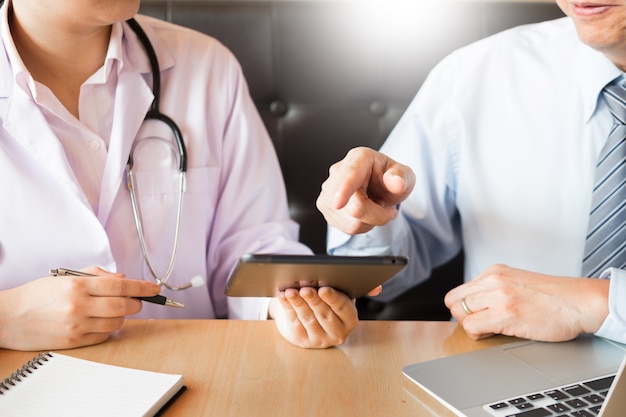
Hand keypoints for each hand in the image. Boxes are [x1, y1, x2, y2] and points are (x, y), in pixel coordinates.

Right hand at [0, 266, 161, 350]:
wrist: (8, 318)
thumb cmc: (37, 295)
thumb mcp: (65, 277)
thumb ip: (97, 275)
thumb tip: (124, 279)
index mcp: (78, 286)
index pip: (121, 286)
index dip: (142, 287)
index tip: (155, 288)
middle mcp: (79, 306)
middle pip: (124, 305)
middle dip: (137, 303)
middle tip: (138, 300)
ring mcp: (77, 326)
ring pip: (116, 323)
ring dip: (122, 316)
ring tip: (114, 310)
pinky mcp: (74, 341)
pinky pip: (103, 336)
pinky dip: (108, 329)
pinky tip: (100, 322)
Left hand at [269, 285, 379, 347]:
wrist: (310, 318)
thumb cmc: (328, 302)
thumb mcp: (345, 296)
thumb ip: (360, 289)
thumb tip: (377, 288)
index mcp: (350, 320)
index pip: (343, 309)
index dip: (334, 299)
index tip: (324, 289)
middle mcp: (337, 333)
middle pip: (324, 315)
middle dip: (314, 300)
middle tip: (305, 288)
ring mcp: (319, 339)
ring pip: (308, 319)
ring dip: (298, 304)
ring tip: (291, 291)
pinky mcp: (302, 340)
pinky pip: (294, 322)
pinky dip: (288, 308)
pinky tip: (284, 297)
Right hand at [316, 147, 414, 234]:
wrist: (380, 187)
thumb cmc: (390, 178)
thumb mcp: (405, 174)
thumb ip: (402, 177)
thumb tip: (397, 183)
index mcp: (359, 158)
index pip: (350, 174)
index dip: (344, 189)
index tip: (338, 203)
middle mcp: (339, 171)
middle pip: (355, 207)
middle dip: (377, 214)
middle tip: (386, 206)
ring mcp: (329, 191)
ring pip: (352, 221)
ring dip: (370, 221)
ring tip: (373, 205)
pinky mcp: (326, 207)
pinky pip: (347, 227)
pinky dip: (361, 225)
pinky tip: (364, 212)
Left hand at [444, 264, 609, 341]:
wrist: (579, 302)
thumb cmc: (554, 298)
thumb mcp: (517, 282)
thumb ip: (495, 288)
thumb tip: (475, 305)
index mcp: (495, 271)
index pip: (459, 291)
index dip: (465, 307)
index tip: (478, 315)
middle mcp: (493, 280)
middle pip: (454, 301)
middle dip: (464, 316)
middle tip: (482, 324)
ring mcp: (498, 295)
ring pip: (460, 313)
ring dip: (471, 325)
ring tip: (492, 328)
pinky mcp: (506, 313)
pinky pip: (472, 326)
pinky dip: (478, 334)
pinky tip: (495, 332)